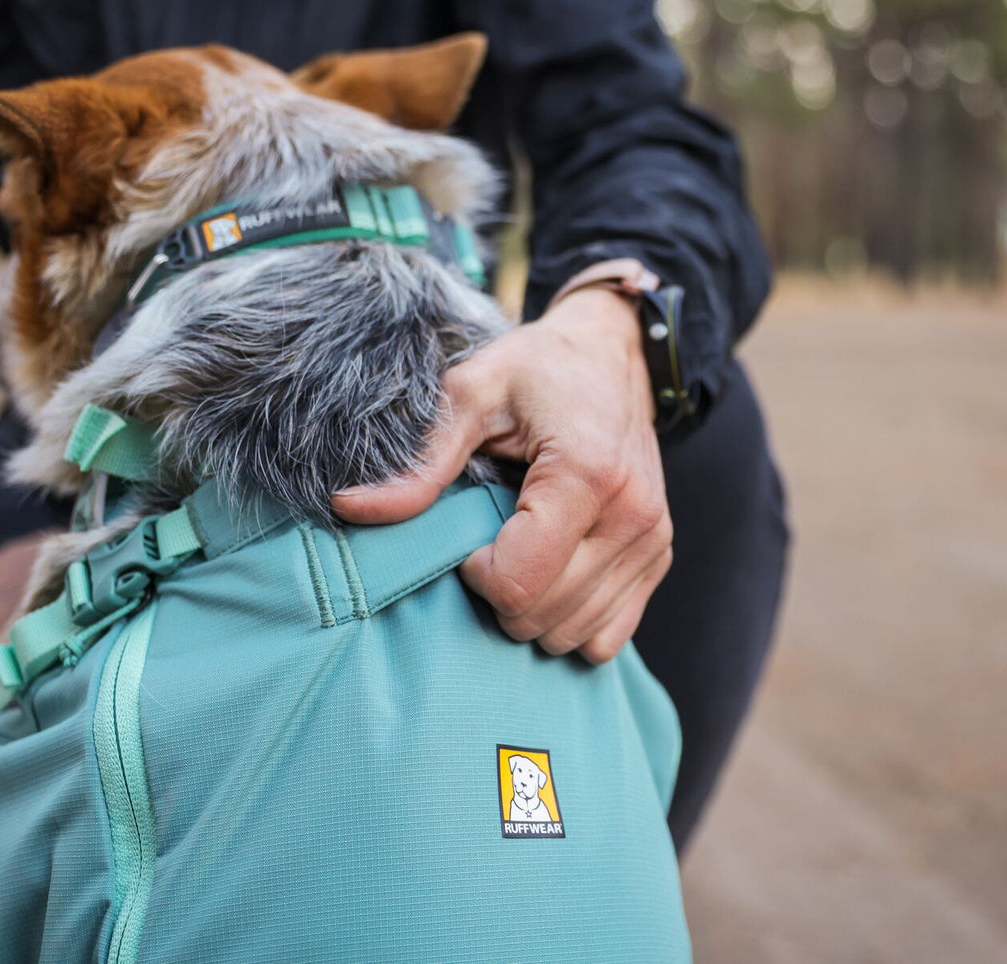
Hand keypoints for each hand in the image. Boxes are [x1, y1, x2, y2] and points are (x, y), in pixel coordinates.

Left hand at [332, 288, 671, 662]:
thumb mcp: (469, 394)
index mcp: (584, 475)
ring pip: (575, 636)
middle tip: (486, 543)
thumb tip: (348, 507)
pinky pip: (608, 636)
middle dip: (497, 596)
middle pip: (541, 617)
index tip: (467, 536)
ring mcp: (652, 541)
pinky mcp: (658, 557)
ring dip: (532, 612)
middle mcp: (631, 516)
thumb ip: (419, 464)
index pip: (516, 583)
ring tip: (518, 554)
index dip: (473, 574)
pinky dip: (571, 621)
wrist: (612, 353)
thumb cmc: (536, 369)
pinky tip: (550, 576)